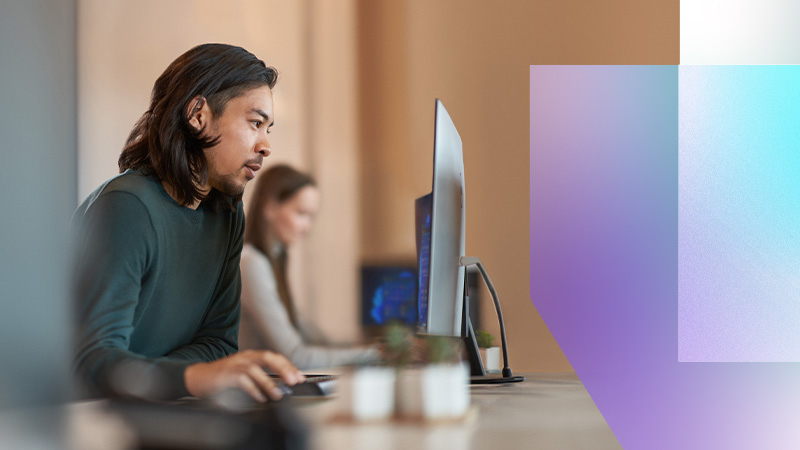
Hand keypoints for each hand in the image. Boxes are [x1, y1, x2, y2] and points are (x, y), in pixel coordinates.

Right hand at [184, 350, 304, 401]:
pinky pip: (242, 380)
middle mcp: (244, 357)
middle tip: (294, 381)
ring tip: (278, 394)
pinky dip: (253, 390)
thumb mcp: (244, 373)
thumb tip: (281, 386)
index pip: (274, 357)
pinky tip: (260, 398)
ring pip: (255, 369)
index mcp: (251, 355)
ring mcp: (234, 364)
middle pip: (267, 357)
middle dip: (283, 368)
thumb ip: (260, 377)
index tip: (300, 376)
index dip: (288, 365)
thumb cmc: (224, 378)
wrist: (199, 377)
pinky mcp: (225, 374)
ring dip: (269, 382)